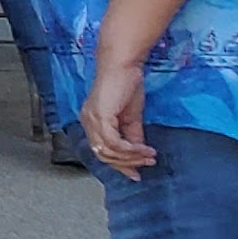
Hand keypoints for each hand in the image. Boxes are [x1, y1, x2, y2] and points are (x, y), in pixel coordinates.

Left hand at [78, 59, 155, 178]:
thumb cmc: (126, 84)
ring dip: (132, 157)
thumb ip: (132, 135)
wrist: (123, 65)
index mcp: (92, 122)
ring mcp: (91, 119)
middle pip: (103, 155)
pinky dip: (131, 149)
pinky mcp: (100, 116)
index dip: (120, 164)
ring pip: (109, 151)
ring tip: (149, 156)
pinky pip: (114, 142)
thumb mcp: (131, 116)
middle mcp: (87, 122)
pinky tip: (145, 149)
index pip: (102, 151)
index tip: (137, 172)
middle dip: (127, 163)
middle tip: (147, 163)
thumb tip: (139, 152)